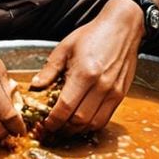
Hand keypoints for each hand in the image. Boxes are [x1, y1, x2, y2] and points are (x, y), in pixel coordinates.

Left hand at [31, 0, 144, 139]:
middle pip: (79, 120)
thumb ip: (49, 70)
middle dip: (62, 129)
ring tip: (65, 127)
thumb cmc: (93, 35)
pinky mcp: (120, 95)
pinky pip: (105, 119)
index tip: (44, 125)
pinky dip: (91, 125)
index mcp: (84, 73)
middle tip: (51, 129)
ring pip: (93, 124)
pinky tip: (81, 121)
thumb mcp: (65, 48)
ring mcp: (113, 92)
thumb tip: (35, 86)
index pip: (65, 108)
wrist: (122, 28)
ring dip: (77, 130)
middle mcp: (101, 86)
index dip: (52, 121)